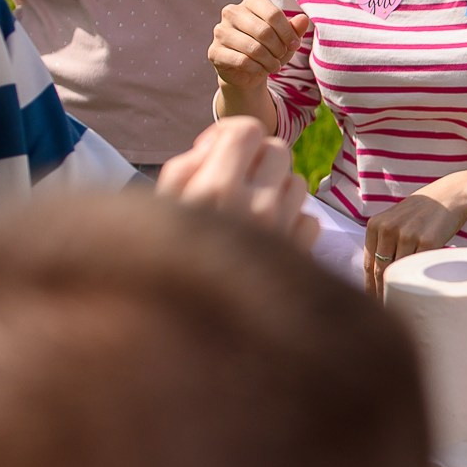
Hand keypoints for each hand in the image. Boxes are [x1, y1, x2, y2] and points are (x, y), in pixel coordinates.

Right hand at [154, 118, 316, 251]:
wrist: (184, 336)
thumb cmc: (162, 262)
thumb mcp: (158, 207)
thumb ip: (188, 165)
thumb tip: (220, 144)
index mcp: (214, 188)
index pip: (247, 130)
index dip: (231, 135)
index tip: (217, 153)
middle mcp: (255, 207)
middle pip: (279, 151)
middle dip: (256, 160)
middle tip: (234, 181)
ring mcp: (283, 233)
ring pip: (298, 184)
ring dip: (276, 191)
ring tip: (248, 212)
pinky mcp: (300, 257)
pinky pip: (309, 219)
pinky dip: (292, 223)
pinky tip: (265, 238)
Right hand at [208, 0, 308, 88]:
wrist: (248, 71)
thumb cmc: (269, 49)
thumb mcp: (285, 39)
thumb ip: (295, 28)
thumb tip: (303, 19)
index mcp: (250, 2)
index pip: (273, 14)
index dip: (288, 33)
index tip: (295, 45)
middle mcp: (231, 12)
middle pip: (264, 31)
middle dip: (279, 48)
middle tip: (282, 56)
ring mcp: (220, 31)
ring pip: (253, 48)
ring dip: (269, 61)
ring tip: (274, 65)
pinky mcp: (214, 51)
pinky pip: (242, 61)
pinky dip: (257, 68)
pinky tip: (259, 69)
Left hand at [364, 176, 466, 295]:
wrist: (450, 196)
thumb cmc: (422, 211)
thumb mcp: (395, 219)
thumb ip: (382, 240)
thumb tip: (376, 275)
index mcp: (375, 225)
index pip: (368, 263)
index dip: (369, 286)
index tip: (373, 301)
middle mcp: (388, 229)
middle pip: (380, 270)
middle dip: (381, 292)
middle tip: (384, 308)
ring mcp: (408, 235)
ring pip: (398, 271)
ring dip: (398, 290)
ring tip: (399, 303)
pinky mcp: (428, 242)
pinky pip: (419, 267)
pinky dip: (417, 281)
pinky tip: (416, 291)